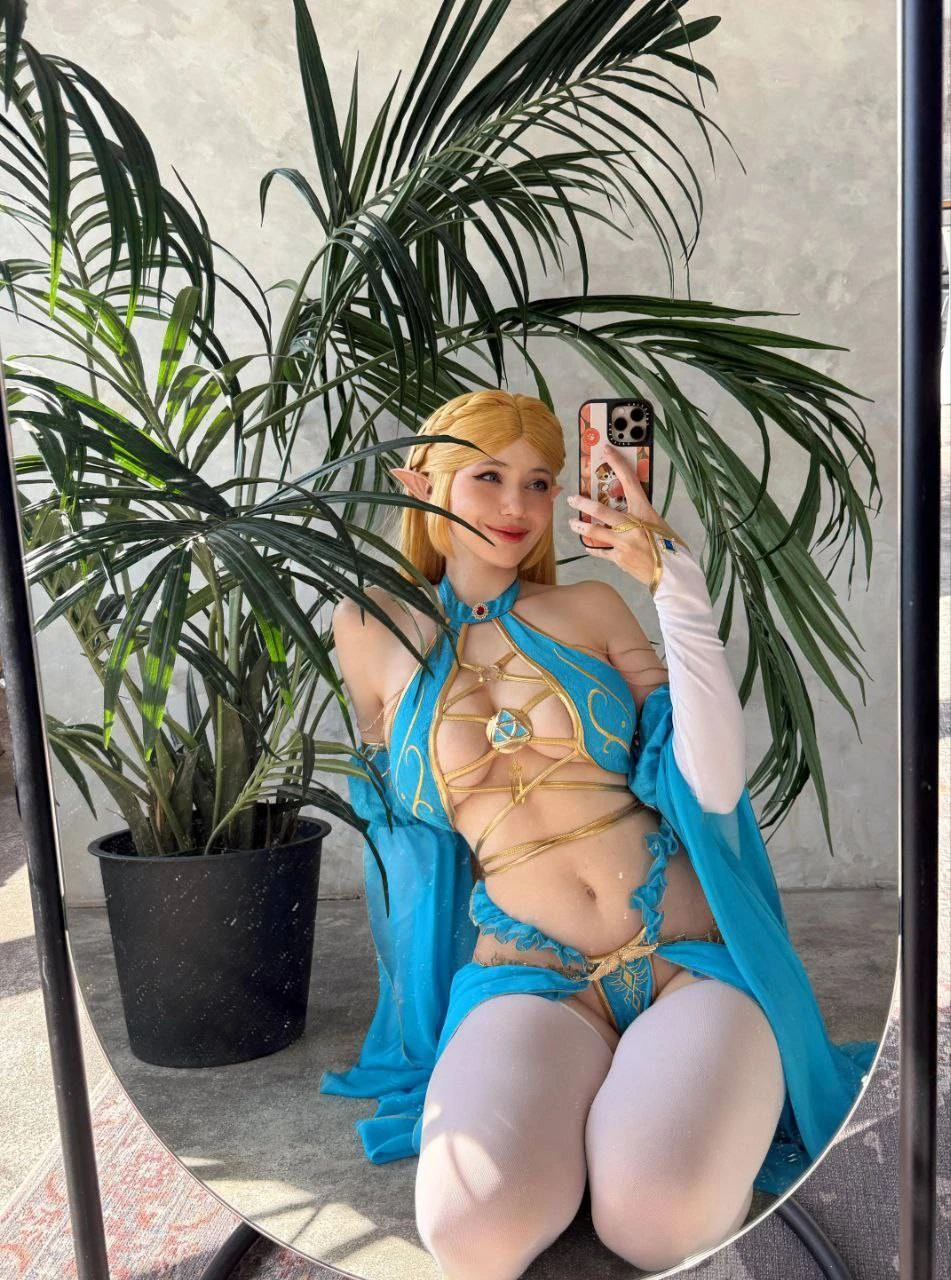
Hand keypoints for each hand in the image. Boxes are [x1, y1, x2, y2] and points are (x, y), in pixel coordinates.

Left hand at [567, 443, 688, 591]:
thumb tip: (630, 511)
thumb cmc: (672, 548)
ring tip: (572, 523)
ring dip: (581, 527)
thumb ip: (643, 517)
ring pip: (595, 532)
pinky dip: (594, 548)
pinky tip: (588, 546)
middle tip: (571, 498)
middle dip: (583, 504)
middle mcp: (632, 526)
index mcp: (645, 512)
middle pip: (601, 511)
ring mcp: (623, 543)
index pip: (630, 482)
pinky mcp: (619, 559)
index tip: (607, 451)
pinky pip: (601, 552)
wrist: (674, 575)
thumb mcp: (660, 524)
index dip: (618, 465)